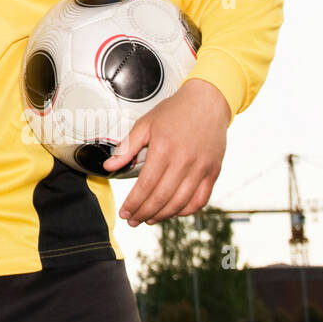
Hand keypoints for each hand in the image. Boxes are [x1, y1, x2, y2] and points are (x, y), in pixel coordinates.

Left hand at [105, 77, 231, 225]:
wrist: (207, 101)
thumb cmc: (175, 111)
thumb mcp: (145, 124)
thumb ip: (127, 147)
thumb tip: (109, 166)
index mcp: (164, 149)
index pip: (145, 185)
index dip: (134, 202)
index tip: (124, 211)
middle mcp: (184, 161)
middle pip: (162, 198)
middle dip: (144, 213)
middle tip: (132, 220)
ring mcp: (201, 168)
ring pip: (180, 202)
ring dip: (163, 215)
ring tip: (149, 219)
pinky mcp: (213, 172)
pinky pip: (200, 199)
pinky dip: (186, 210)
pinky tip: (173, 212)